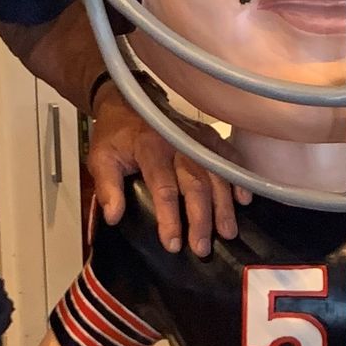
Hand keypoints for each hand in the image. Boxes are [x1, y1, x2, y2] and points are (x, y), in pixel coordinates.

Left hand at [86, 80, 245, 257]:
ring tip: (227, 232)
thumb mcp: (101, 157)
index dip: (169, 218)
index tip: (173, 244)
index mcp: (150, 148)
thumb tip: (114, 217)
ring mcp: (196, 138)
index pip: (163, 188)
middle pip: (195, 184)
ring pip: (215, 173)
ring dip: (223, 205)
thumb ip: (107, 186)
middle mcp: (177, 143)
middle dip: (201, 219)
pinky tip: (244, 199)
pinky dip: (238, 176)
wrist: (129, 98)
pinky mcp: (208, 136)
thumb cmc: (116, 134)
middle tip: (202, 248)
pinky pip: (227, 156)